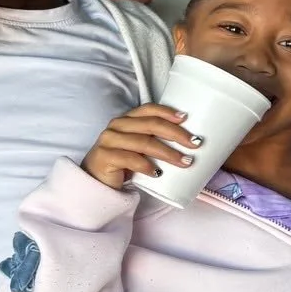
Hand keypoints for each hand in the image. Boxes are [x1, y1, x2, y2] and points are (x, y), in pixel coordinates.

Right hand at [81, 104, 198, 188]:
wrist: (97, 182)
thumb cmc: (122, 163)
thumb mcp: (139, 148)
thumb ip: (153, 139)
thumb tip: (186, 142)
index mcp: (126, 120)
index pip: (148, 109)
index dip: (167, 112)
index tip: (186, 118)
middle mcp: (117, 126)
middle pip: (150, 125)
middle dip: (176, 134)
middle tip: (194, 144)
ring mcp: (109, 140)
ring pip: (144, 143)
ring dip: (168, 153)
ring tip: (184, 162)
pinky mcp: (105, 156)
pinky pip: (131, 159)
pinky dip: (147, 166)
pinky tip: (158, 173)